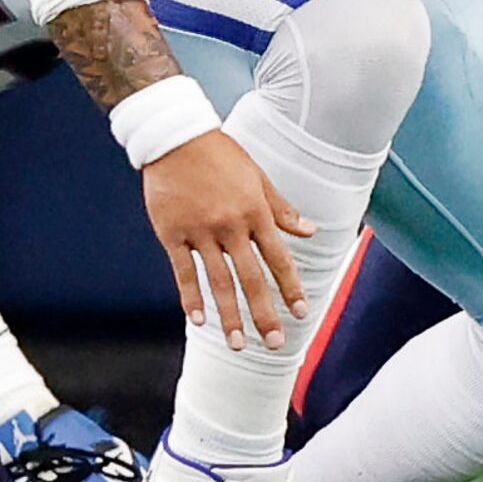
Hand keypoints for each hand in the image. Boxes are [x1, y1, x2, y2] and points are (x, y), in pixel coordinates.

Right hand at [142, 128, 313, 351]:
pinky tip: (198, 322)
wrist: (174, 136)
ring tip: (238, 345)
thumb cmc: (220, 155)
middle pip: (251, 278)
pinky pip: (183, 271)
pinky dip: (191, 297)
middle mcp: (230, 226)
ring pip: (218, 282)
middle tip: (274, 344)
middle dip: (264, 314)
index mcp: (254, 212)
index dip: (290, 287)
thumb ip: (281, 209)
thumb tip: (310, 232)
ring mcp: (200, 231)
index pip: (278, 258)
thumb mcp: (257, 176)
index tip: (301, 314)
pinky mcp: (172, 233)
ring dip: (229, 316)